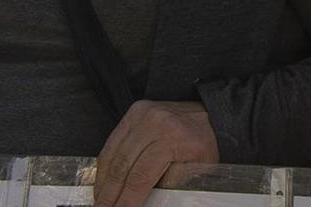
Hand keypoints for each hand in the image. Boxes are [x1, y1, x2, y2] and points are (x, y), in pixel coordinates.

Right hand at [93, 100, 217, 206]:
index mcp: (175, 138)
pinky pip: (111, 143)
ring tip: (101, 201)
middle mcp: (156, 123)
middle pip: (121, 168)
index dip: (127, 200)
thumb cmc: (204, 144)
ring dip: (102, 183)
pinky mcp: (134, 112)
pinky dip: (104, 165)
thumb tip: (148, 201)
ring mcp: (143, 115)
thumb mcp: (197, 169)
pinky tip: (103, 182)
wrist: (210, 115)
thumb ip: (171, 185)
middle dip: (109, 195)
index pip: (140, 178)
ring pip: (112, 156)